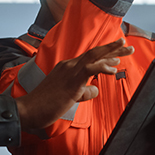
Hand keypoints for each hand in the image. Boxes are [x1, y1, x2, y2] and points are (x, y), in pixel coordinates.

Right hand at [16, 38, 133, 129]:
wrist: (28, 110)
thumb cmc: (44, 105)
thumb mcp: (68, 97)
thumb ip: (83, 91)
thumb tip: (95, 89)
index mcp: (66, 67)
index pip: (89, 57)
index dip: (104, 54)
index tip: (117, 53)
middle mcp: (68, 66)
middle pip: (94, 53)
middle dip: (112, 48)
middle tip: (126, 44)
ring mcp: (69, 72)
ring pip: (94, 57)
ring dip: (112, 53)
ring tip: (126, 49)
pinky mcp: (71, 81)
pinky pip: (90, 70)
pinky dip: (103, 67)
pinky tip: (113, 69)